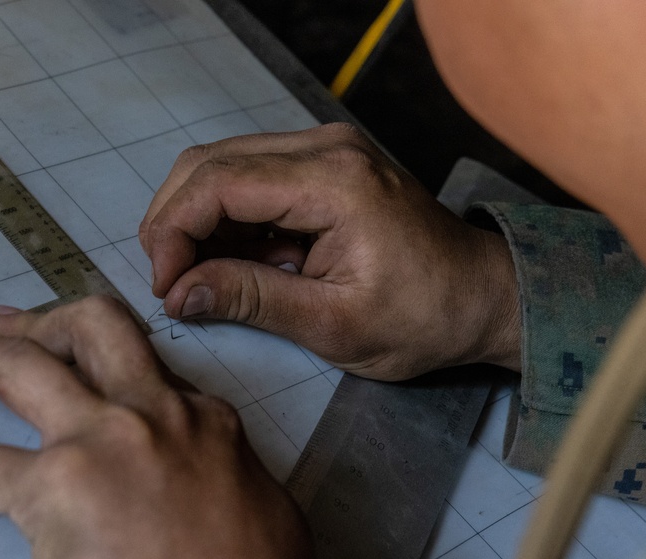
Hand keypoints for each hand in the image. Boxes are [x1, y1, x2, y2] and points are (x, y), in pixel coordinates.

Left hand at [0, 297, 315, 558]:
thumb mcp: (267, 518)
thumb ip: (229, 476)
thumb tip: (207, 473)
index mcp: (205, 424)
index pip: (148, 372)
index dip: (111, 368)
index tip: (88, 376)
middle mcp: (154, 415)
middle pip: (93, 330)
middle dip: (45, 320)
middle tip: (3, 323)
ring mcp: (101, 444)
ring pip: (23, 366)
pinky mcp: (51, 492)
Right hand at [139, 123, 520, 379]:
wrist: (481, 298)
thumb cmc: (423, 317)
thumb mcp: (332, 324)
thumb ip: (250, 299)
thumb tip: (178, 293)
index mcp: (333, 181)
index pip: (218, 182)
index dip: (174, 232)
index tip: (164, 285)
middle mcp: (325, 147)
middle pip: (210, 162)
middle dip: (174, 222)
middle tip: (169, 281)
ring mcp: (324, 149)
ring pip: (223, 166)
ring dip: (197, 221)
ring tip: (202, 278)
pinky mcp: (322, 164)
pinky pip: (250, 178)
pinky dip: (227, 220)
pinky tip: (237, 262)